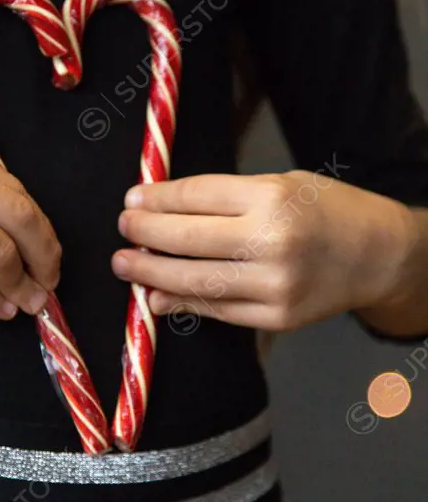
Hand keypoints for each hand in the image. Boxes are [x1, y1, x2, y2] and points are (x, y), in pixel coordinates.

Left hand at [112, 171, 411, 331]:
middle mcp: (272, 241)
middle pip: (187, 239)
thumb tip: (161, 209)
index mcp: (272, 198)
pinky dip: (183, 302)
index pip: (196, 197)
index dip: (157, 199)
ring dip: (151, 272)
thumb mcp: (282, 184)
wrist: (378, 254)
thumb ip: (225, 197)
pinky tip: (158, 294)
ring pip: (196, 280)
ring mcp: (274, 285)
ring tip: (125, 264)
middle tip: (123, 228)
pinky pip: (218, 310)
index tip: (132, 199)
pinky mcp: (277, 317)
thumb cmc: (326, 210)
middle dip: (145, 233)